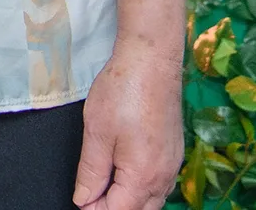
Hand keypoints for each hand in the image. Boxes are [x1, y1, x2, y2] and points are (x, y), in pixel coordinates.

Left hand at [72, 42, 182, 209]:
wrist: (152, 61)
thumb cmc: (123, 91)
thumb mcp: (97, 133)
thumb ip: (91, 172)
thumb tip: (84, 199)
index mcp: (142, 176)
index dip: (94, 208)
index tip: (80, 198)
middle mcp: (163, 177)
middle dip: (113, 207)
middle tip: (90, 193)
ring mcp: (172, 165)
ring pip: (152, 200)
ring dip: (129, 200)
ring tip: (105, 185)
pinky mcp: (174, 153)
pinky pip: (160, 184)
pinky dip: (143, 188)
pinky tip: (127, 174)